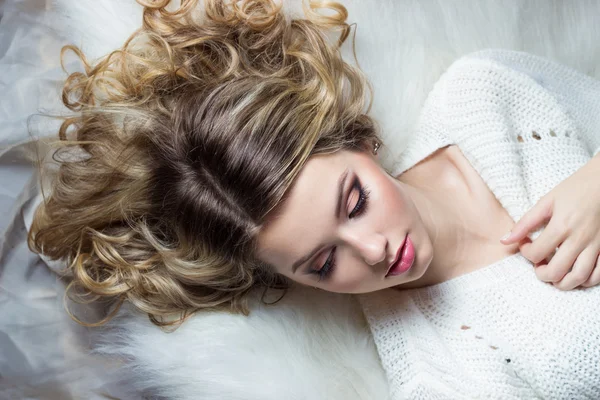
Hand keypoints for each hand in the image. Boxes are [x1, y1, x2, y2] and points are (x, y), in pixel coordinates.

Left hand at [499, 155, 599, 289]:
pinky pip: (599, 274)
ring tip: (555, 275)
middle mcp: (580, 239)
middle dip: (542, 274)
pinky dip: (586, 280)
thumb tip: (505, 240)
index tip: (526, 244)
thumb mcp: (547, 201)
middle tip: (538, 266)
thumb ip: (525, 223)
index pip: (537, 253)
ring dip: (563, 283)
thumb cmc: (576, 188)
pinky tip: (575, 273)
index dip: (526, 252)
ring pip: (579, 278)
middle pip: (557, 272)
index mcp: (562, 226)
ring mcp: (597, 245)